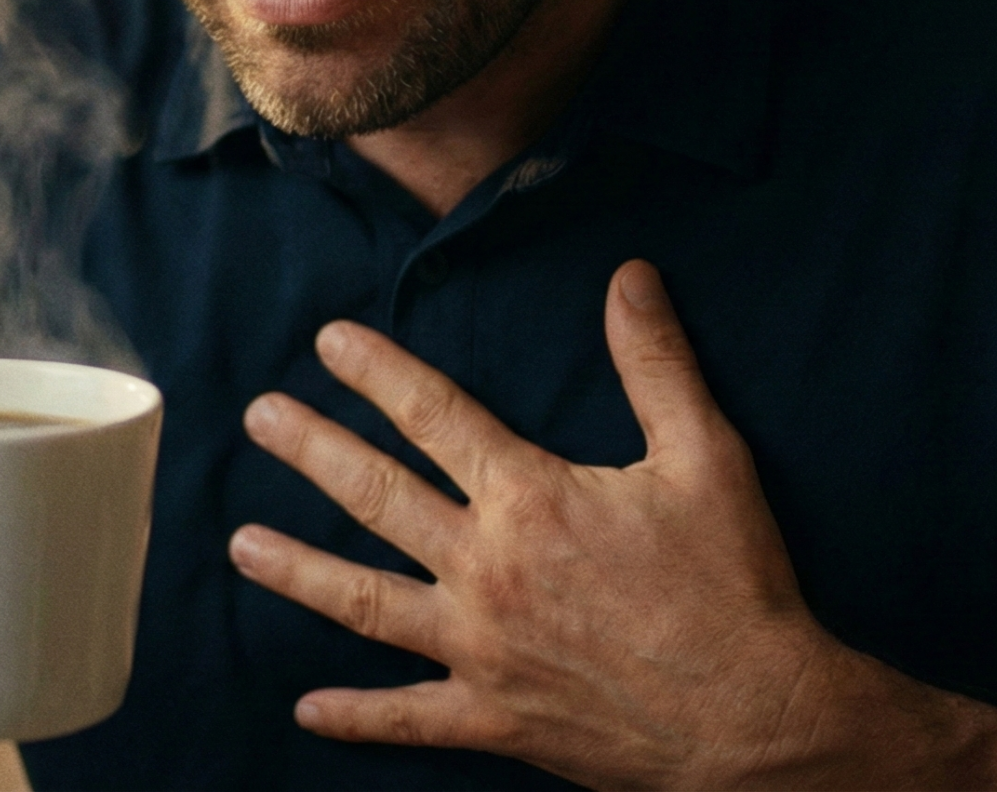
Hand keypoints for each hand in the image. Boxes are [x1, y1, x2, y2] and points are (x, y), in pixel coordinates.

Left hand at [228, 260, 845, 788]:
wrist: (757, 719)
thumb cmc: (734, 585)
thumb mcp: (708, 457)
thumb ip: (657, 364)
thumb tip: (630, 277)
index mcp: (531, 499)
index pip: (434, 416)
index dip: (377, 374)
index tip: (326, 342)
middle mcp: (488, 570)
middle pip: (377, 497)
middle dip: (312, 452)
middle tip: (257, 419)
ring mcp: (481, 648)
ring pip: (366, 602)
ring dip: (297, 570)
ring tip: (239, 544)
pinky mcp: (493, 716)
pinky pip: (408, 717)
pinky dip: (355, 715)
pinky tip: (306, 707)